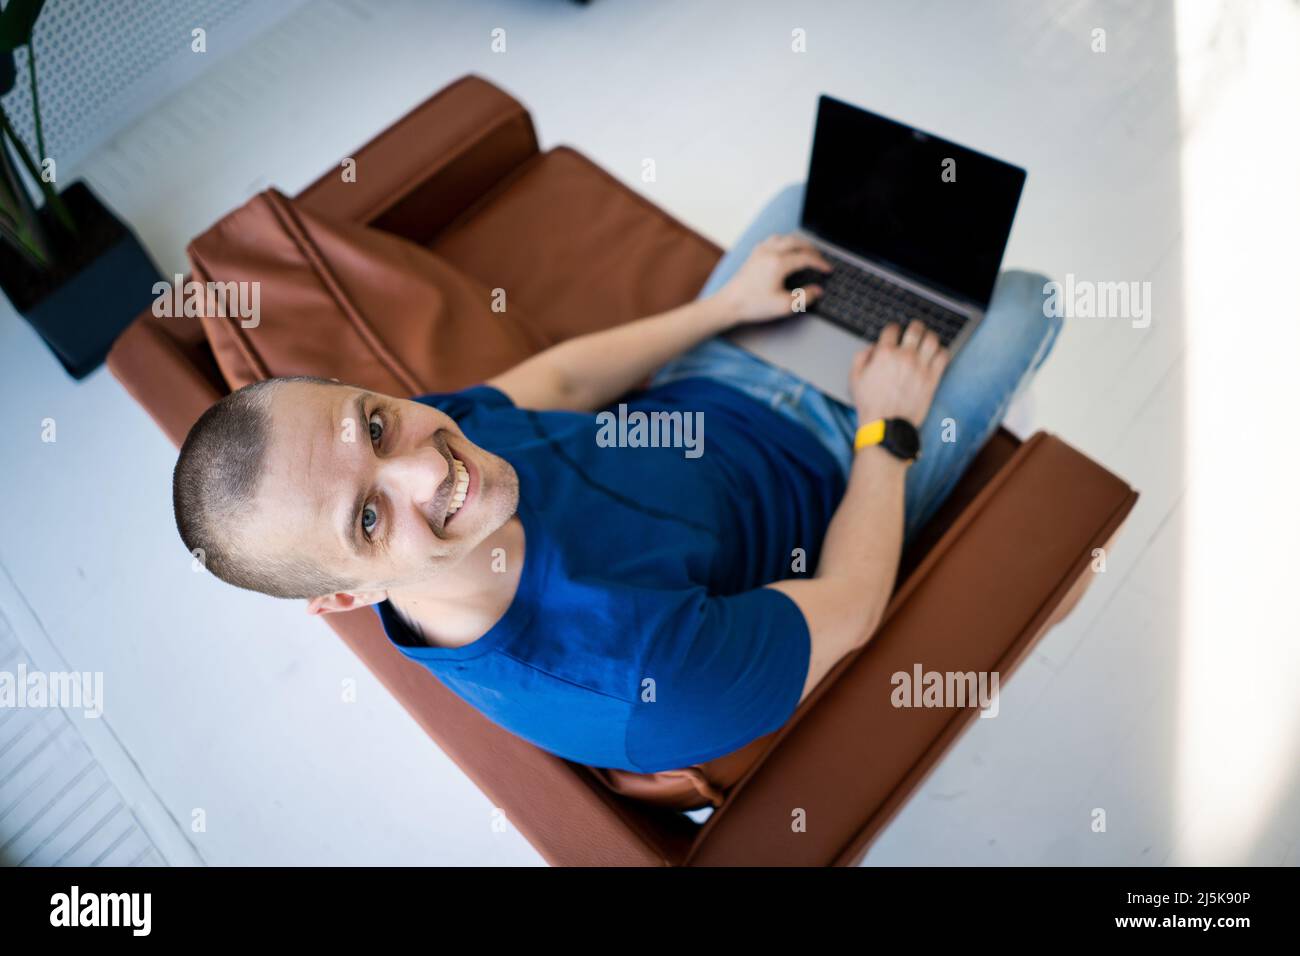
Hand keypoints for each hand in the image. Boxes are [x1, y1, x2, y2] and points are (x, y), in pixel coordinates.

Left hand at [713, 234, 832, 323]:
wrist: (729, 304)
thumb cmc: (753, 305)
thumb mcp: (784, 306)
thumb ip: (804, 297)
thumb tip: (817, 291)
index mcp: (778, 263)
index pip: (806, 258)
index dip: (820, 263)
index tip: (828, 269)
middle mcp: (769, 252)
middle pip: (797, 242)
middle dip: (812, 249)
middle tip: (820, 258)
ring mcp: (760, 251)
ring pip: (784, 237)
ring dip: (798, 242)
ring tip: (806, 251)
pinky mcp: (753, 254)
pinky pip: (772, 240)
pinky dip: (783, 242)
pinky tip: (784, 249)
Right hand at [849, 320, 949, 425]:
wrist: (886, 424)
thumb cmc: (870, 403)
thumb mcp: (855, 378)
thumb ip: (861, 357)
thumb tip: (871, 348)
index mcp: (884, 354)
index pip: (893, 328)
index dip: (893, 328)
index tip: (895, 332)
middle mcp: (904, 356)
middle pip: (916, 328)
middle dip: (915, 326)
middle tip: (915, 330)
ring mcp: (920, 366)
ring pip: (932, 339)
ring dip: (929, 336)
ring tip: (927, 340)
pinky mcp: (932, 378)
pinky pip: (943, 356)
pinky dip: (941, 352)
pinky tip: (936, 355)